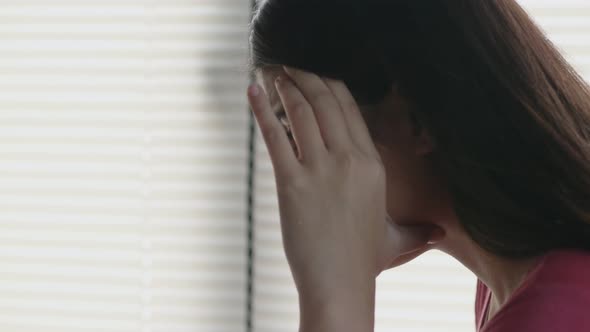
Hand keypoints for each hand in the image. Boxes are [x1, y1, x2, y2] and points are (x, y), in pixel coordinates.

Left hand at [247, 66, 440, 297]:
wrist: (341, 285)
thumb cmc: (366, 263)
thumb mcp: (399, 240)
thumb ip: (420, 230)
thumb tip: (441, 232)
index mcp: (372, 165)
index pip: (351, 112)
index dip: (332, 88)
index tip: (319, 77)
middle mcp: (349, 160)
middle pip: (327, 103)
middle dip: (308, 78)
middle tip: (293, 66)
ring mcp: (320, 170)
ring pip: (302, 113)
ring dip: (286, 88)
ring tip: (275, 72)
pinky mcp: (291, 183)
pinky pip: (276, 137)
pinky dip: (262, 111)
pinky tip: (253, 91)